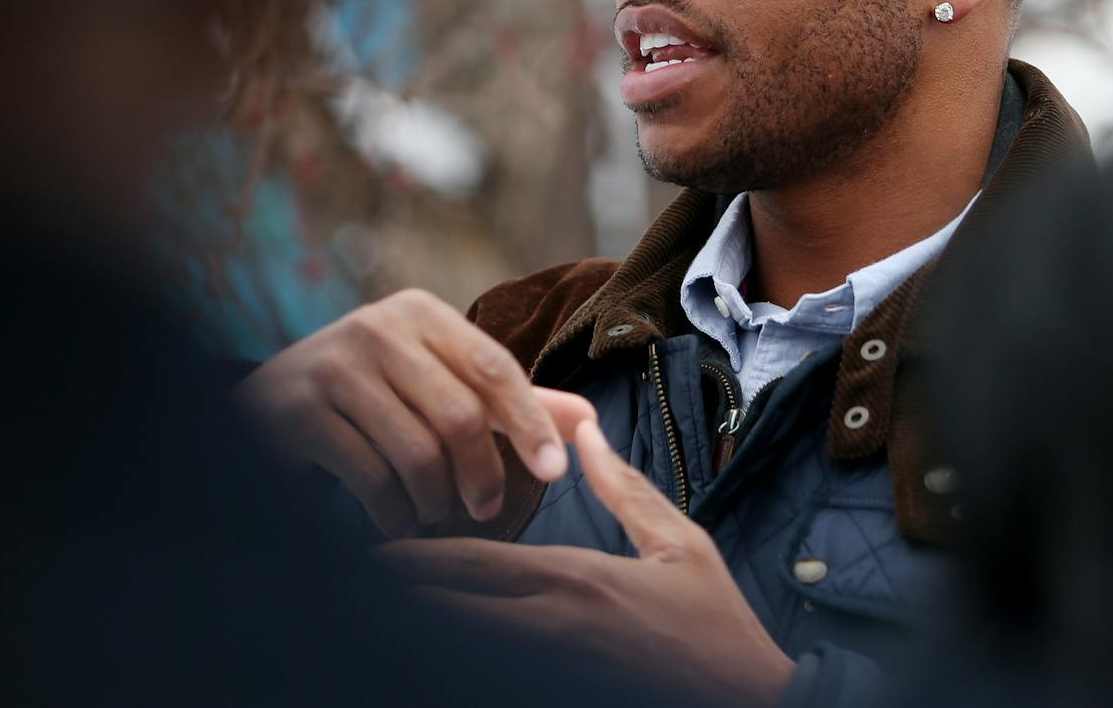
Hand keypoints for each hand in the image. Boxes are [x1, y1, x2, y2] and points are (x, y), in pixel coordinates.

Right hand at [237, 288, 594, 536]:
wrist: (267, 402)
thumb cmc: (377, 395)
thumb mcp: (440, 382)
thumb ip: (511, 401)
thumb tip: (588, 421)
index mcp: (420, 312)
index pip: (494, 367)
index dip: (531, 422)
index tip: (557, 472)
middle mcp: (376, 328)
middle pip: (461, 416)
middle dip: (481, 477)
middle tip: (483, 510)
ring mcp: (332, 367)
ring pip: (417, 455)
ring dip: (434, 502)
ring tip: (431, 511)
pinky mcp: (297, 412)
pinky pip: (370, 480)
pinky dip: (393, 514)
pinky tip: (395, 518)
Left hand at [380, 418, 796, 706]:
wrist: (751, 702)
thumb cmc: (717, 624)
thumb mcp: (680, 544)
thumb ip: (625, 489)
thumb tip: (585, 431)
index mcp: (575, 580)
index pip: (470, 565)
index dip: (413, 560)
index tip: (373, 548)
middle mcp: (552, 624)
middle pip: (451, 606)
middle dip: (400, 590)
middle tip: (361, 571)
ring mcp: (552, 663)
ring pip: (463, 642)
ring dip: (428, 620)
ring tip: (389, 597)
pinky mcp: (559, 685)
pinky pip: (496, 667)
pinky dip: (462, 650)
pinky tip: (447, 635)